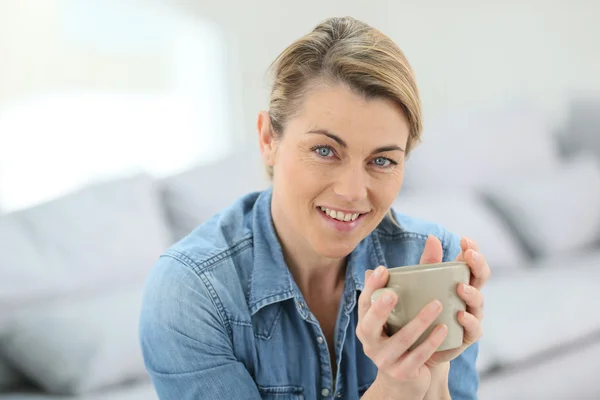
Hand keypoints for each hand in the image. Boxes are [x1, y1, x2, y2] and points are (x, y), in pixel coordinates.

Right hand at [357, 264, 448, 399]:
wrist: (404, 379)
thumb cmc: (403, 334)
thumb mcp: (402, 310)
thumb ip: (417, 277)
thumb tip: (434, 240)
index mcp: (367, 323)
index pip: (364, 303)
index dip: (371, 287)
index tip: (382, 270)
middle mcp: (370, 342)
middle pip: (370, 325)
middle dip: (381, 308)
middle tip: (394, 292)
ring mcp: (385, 360)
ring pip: (400, 340)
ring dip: (418, 322)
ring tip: (436, 304)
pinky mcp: (402, 373)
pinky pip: (417, 357)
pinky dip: (431, 342)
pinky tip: (444, 329)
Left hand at [422, 235, 490, 366]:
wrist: (416, 344)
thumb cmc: (422, 307)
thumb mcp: (422, 282)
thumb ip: (429, 262)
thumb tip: (432, 237)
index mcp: (461, 279)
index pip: (472, 261)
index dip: (473, 249)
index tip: (464, 240)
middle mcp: (470, 296)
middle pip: (482, 277)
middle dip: (478, 264)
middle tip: (469, 255)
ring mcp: (471, 315)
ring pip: (479, 301)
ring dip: (472, 293)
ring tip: (461, 287)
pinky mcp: (466, 335)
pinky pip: (473, 328)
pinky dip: (469, 321)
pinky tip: (460, 315)